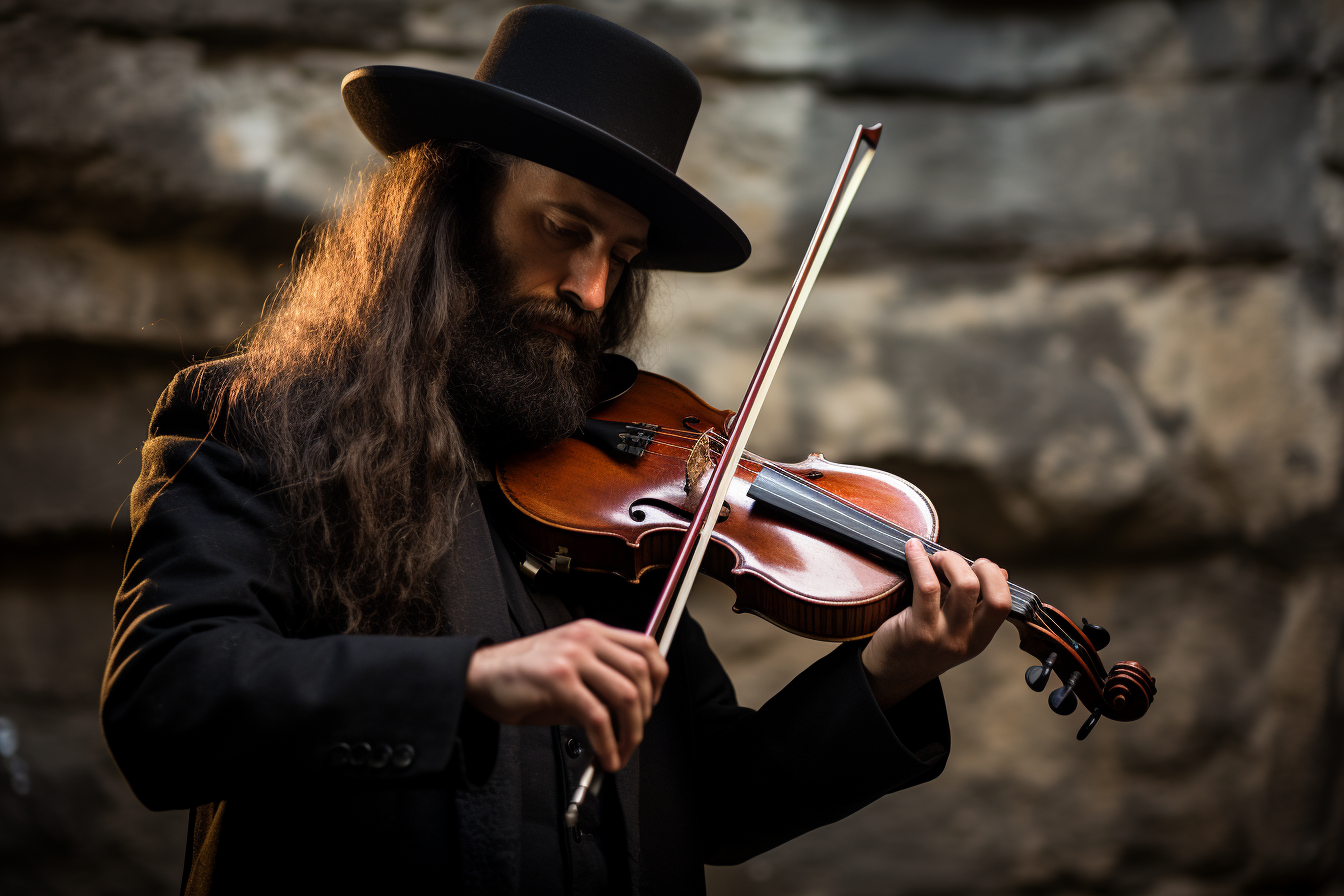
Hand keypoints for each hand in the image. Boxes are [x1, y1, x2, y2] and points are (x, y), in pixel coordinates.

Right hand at [464, 619, 668, 771]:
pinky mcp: (558, 679)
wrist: (478, 677)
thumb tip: (629, 715)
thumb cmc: (520, 678)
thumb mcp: (568, 672)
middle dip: (646, 713)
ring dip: (631, 732)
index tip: (651, 706)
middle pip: (642, 673)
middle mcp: (586, 638)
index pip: (647, 647)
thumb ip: (600, 685)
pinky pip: (598, 717)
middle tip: (633, 737)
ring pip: (626, 695)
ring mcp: (572, 656)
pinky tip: (605, 756)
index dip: (658, 680)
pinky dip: (608, 743)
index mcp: (592, 632)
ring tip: (620, 752)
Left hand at [861, 539, 1012, 709]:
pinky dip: (920, 560)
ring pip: (965, 586)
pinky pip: (927, 586)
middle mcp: (967, 640)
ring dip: (950, 560)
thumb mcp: (955, 628)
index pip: (1003, 603)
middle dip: (975, 566)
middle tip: (949, 559)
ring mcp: (944, 638)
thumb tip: (1001, 572)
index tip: (977, 565)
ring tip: (934, 557)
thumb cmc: (920, 642)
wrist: (889, 673)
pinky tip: (912, 549)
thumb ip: (974, 603)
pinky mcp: (918, 631)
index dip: (994, 577)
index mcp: (980, 638)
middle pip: (991, 593)